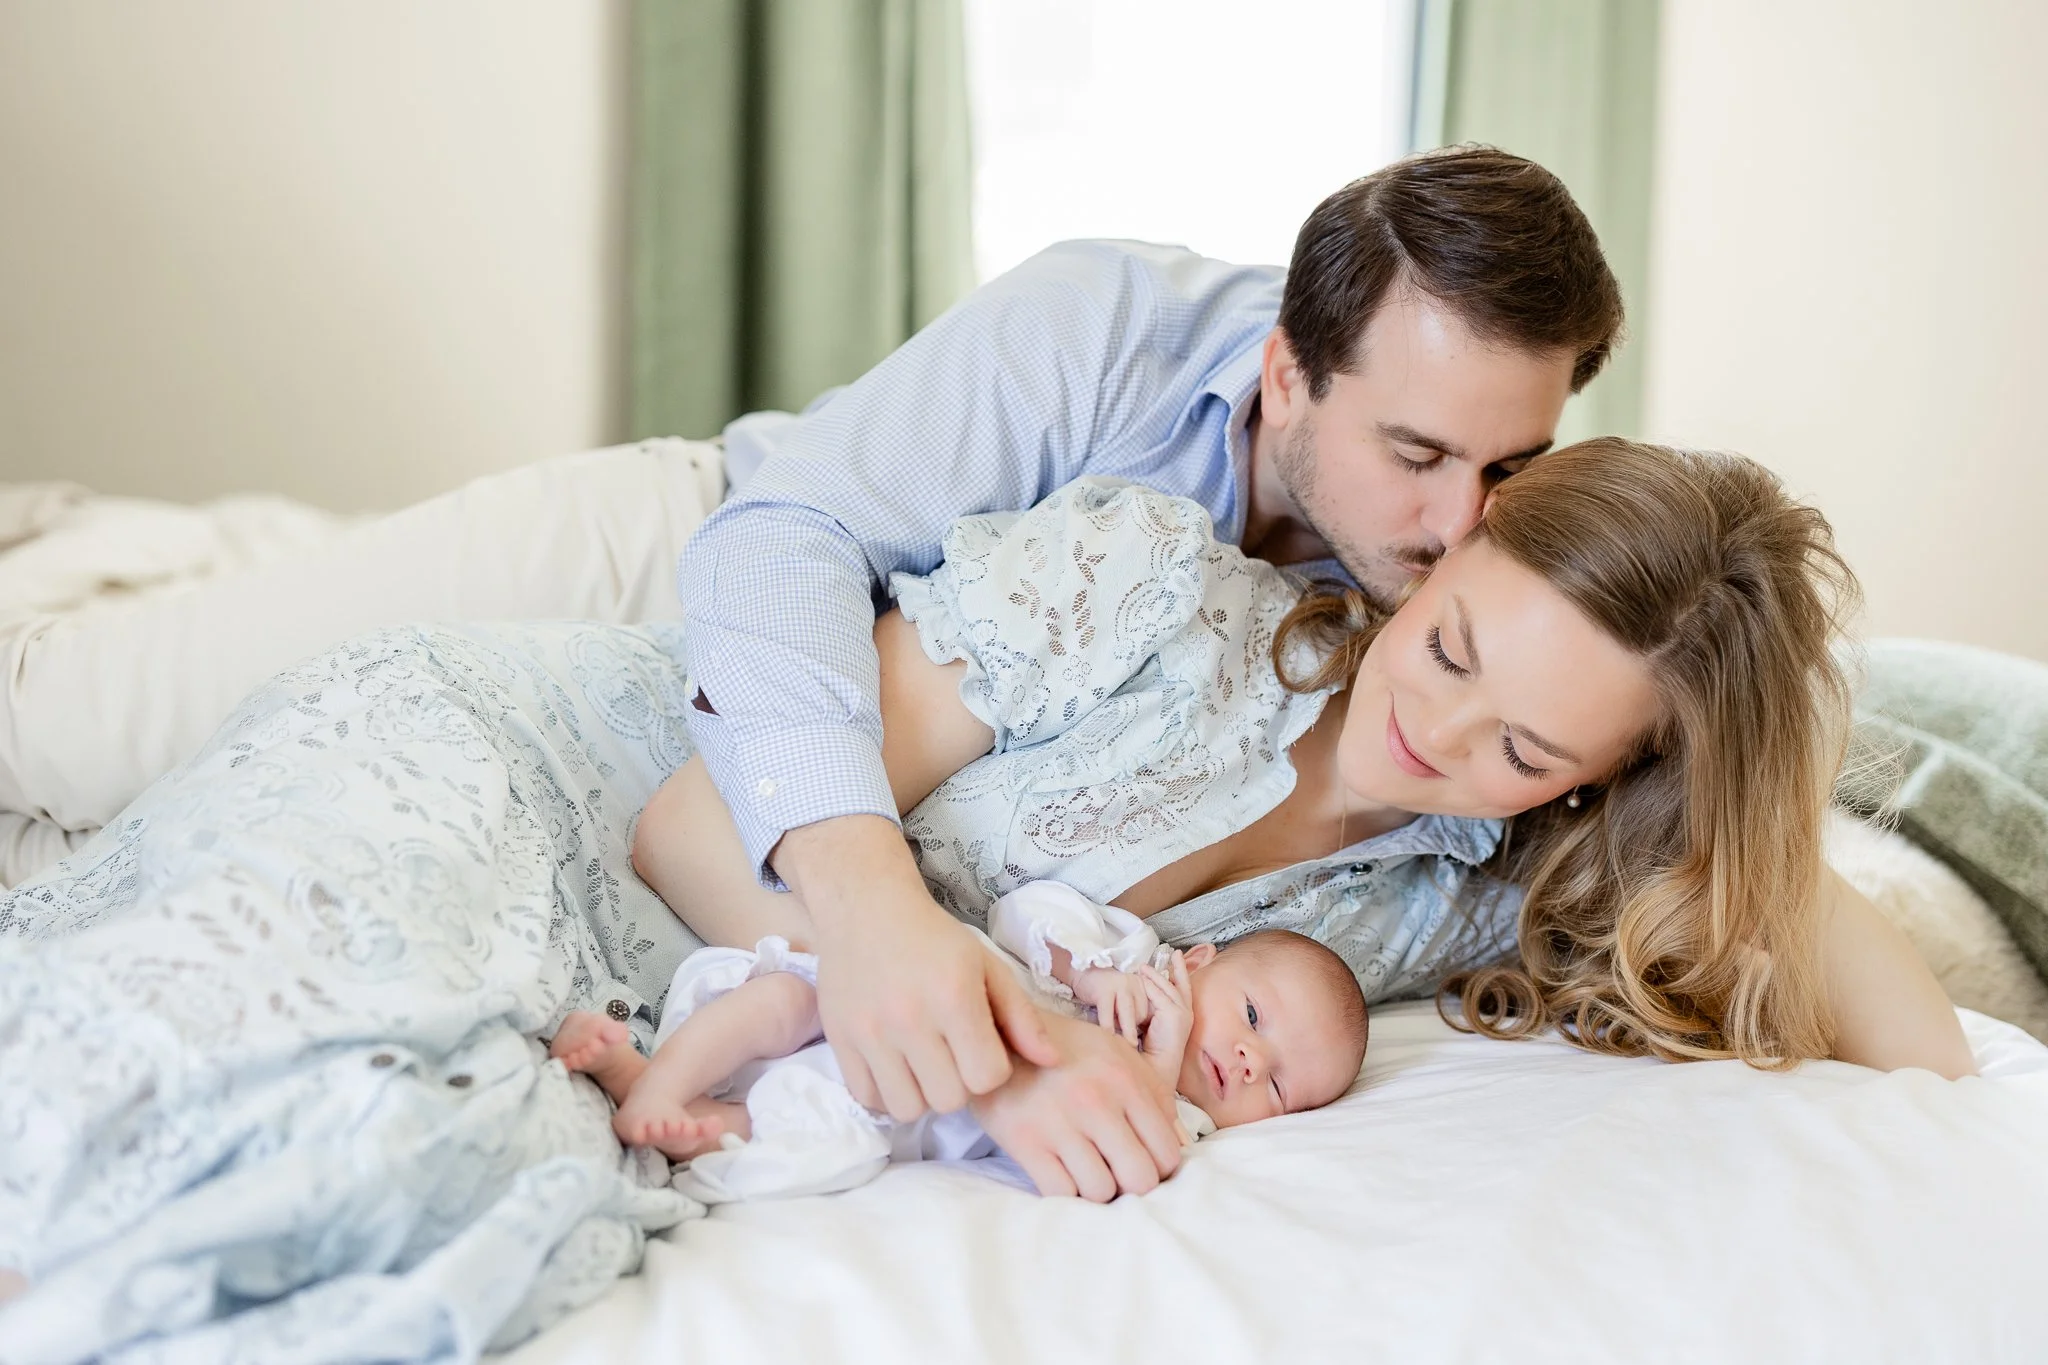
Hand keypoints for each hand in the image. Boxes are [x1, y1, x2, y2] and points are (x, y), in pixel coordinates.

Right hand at [781, 816, 1056, 1121]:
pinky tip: (895, 1066)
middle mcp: (909, 1020)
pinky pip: (869, 1099)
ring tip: (923, 1065)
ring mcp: (870, 1034)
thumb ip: (1022, 1017)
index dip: (991, 1069)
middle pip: (949, 1100)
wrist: (866, 910)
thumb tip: (1054, 1060)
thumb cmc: (935, 938)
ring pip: (908, 1109)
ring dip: (922, 1094)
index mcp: (954, 998)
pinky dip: (886, 1092)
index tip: (982, 1047)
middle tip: (952, 1056)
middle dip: (958, 1084)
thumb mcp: (988, 966)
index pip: (987, 1077)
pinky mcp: (840, 1042)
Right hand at [970, 1010, 1183, 1201]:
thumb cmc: (1066, 1049)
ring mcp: (1059, 1123)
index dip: (1159, 1166)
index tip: (1143, 1161)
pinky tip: (1061, 1172)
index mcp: (1125, 1080)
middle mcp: (1096, 1102)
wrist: (998, 1035)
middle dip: (1132, 1184)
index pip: (1167, 1152)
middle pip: (1140, 1179)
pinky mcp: (1024, 1141)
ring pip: (1100, 1192)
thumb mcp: (1117, 1054)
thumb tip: (1180, 1146)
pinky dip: (1065, 1192)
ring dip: (1096, 1189)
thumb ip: (1153, 1095)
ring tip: (1086, 1169)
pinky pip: (1060, 1193)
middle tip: (1116, 1172)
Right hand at [1070, 966, 1150, 1044]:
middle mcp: (1134, 982)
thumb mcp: (1124, 996)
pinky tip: (1107, 1036)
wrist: (1082, 973)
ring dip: (1127, 1032)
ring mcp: (1120, 985)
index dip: (1142, 1025)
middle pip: (1141, 1013)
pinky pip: (1108, 1012)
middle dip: (1134, 1029)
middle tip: (1131, 1044)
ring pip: (1128, 1013)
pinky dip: (1108, 1026)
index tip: (1135, 1035)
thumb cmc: (1104, 991)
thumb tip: (1140, 1035)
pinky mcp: (1104, 990)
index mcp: (1142, 984)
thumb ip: (1133, 1009)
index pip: (1148, 1010)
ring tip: (1128, 1046)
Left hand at [1137, 950, 1193, 1085]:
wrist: (1157, 1068)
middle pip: (1182, 984)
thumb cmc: (1152, 1050)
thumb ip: (1154, 1009)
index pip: (1183, 988)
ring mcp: (1183, 1014)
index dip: (1181, 972)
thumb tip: (1143, 995)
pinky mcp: (1175, 1016)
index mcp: (1183, 1014)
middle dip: (1177, 967)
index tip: (1177, 957)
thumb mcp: (1154, 1023)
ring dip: (1156, 975)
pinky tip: (1142, 978)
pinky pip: (1160, 997)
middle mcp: (1187, 1013)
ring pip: (1168, 988)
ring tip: (1143, 966)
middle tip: (1173, 952)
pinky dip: (1151, 986)